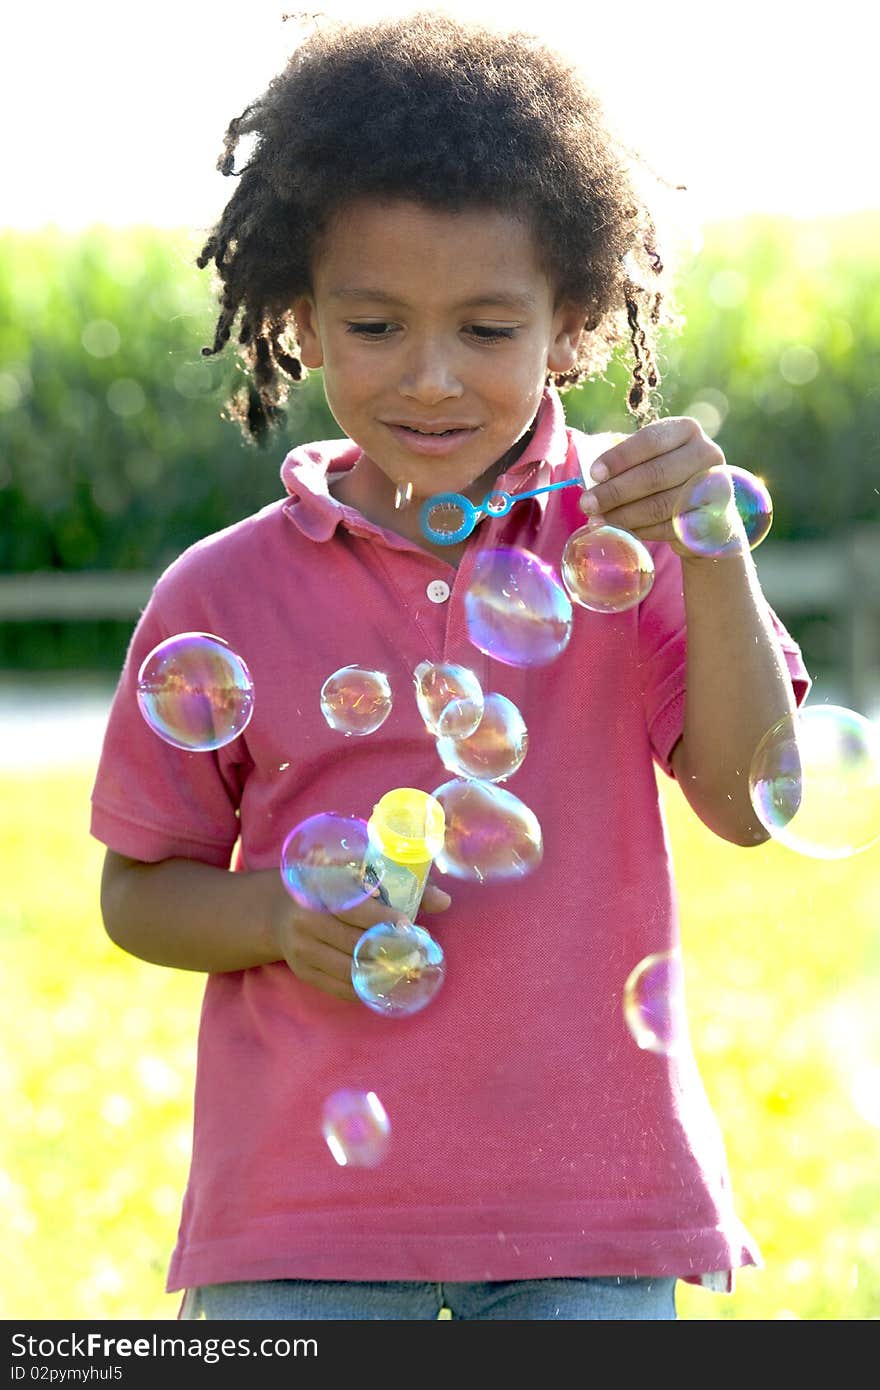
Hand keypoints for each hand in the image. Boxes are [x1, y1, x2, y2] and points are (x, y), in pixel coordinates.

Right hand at [267, 874, 451, 1001]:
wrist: (279, 911)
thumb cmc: (331, 889)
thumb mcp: (357, 877)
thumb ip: (402, 887)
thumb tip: (445, 901)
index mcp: (318, 889)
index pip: (353, 909)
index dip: (383, 920)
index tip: (409, 928)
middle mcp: (305, 920)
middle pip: (354, 944)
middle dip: (390, 951)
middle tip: (417, 954)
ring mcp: (301, 950)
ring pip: (348, 970)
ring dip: (380, 974)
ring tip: (406, 970)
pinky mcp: (303, 972)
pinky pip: (339, 988)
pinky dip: (365, 989)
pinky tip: (384, 983)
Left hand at [578, 417, 743, 559]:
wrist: (704, 507)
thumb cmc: (665, 476)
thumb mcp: (649, 458)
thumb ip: (626, 463)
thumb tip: (591, 481)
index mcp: (686, 430)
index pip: (650, 440)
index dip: (619, 458)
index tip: (593, 474)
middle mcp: (707, 454)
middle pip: (655, 475)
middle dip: (615, 492)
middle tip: (586, 504)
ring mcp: (714, 488)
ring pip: (660, 505)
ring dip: (623, 516)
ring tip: (597, 521)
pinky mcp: (712, 519)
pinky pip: (669, 528)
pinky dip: (641, 531)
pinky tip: (621, 532)